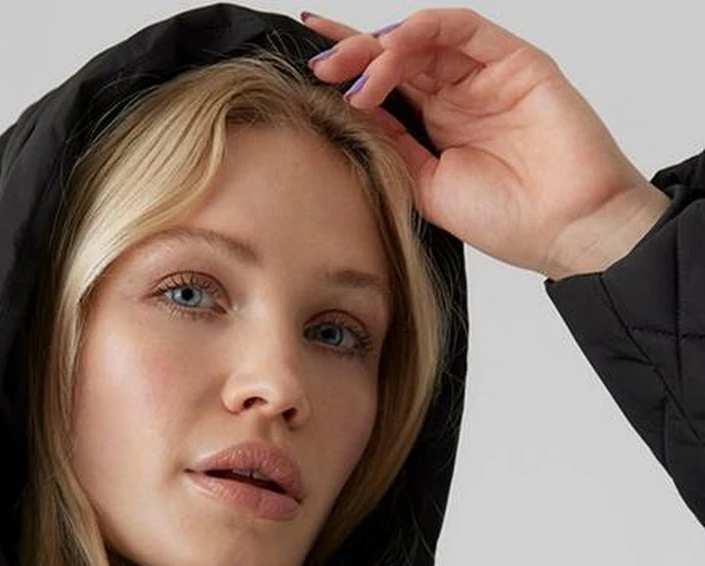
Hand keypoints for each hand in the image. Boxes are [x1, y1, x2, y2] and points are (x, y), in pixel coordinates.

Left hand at [301, 7, 670, 277]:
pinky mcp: (514, 59)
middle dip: (351, 56)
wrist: (565, 230)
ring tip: (348, 72)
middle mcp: (458, 95)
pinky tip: (390, 55)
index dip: (347, 73)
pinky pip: (461, 28)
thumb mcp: (425, 187)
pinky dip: (419, 34)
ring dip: (379, 49)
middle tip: (319, 68)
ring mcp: (485, 74)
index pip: (384, 87)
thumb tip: (345, 117)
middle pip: (395, 56)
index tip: (308, 68)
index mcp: (436, 127)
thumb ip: (390, 147)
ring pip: (422, 38)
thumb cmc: (506, 220)